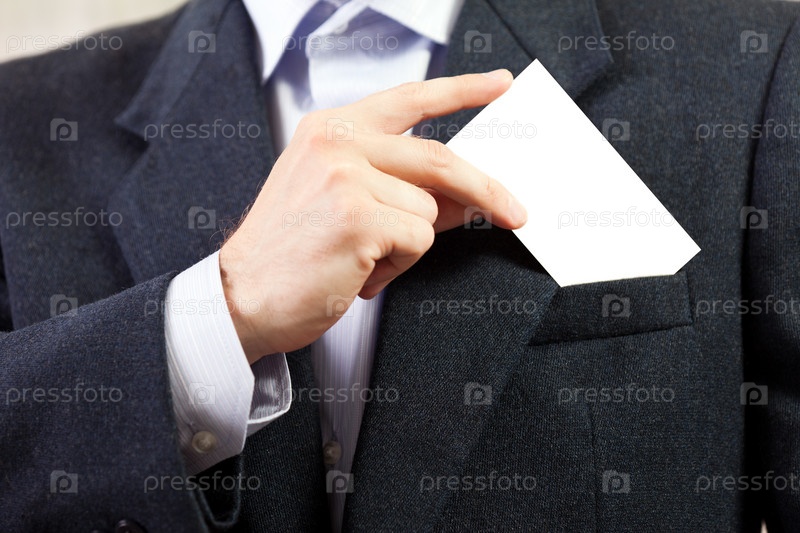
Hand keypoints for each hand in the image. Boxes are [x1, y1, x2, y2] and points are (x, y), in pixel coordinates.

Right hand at [219, 69, 526, 362]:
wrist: (241, 298)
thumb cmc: (289, 253)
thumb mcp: (342, 202)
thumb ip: (399, 187)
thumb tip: (464, 194)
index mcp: (330, 130)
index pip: (408, 99)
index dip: (460, 90)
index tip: (498, 85)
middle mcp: (337, 142)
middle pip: (440, 158)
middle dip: (485, 190)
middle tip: (514, 212)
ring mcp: (346, 176)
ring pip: (428, 210)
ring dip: (407, 246)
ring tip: (361, 258)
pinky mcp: (358, 215)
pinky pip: (419, 238)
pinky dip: (398, 265)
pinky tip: (358, 271)